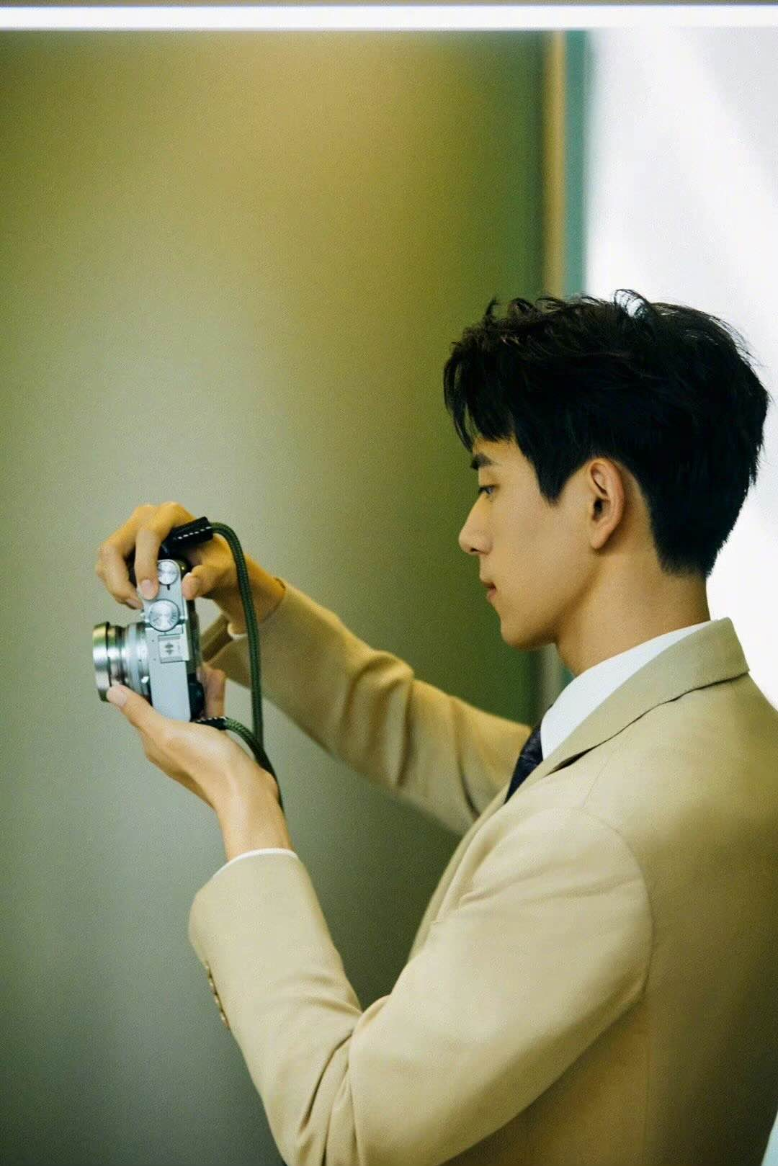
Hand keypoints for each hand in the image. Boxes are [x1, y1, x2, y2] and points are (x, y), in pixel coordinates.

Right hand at [95, 502, 237, 609]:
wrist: (210, 563)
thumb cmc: (214, 560)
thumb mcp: (219, 569)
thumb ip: (206, 578)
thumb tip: (188, 588)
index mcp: (170, 514)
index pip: (147, 535)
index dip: (144, 566)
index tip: (150, 593)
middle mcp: (145, 518)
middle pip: (114, 547)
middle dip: (120, 580)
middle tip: (138, 603)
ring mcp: (131, 531)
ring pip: (106, 559)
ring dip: (116, 585)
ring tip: (139, 602)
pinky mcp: (124, 547)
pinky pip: (107, 567)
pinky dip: (117, 586)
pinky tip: (135, 597)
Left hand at [105, 664, 279, 813]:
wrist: (245, 788)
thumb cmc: (209, 767)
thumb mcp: (169, 733)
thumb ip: (141, 713)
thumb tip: (114, 695)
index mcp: (154, 743)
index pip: (141, 709)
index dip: (144, 686)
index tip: (149, 664)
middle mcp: (172, 743)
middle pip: (167, 705)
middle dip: (174, 682)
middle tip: (181, 661)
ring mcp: (194, 742)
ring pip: (190, 707)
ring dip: (196, 687)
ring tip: (203, 669)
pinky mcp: (214, 741)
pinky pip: (209, 713)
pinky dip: (212, 696)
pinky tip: (217, 682)